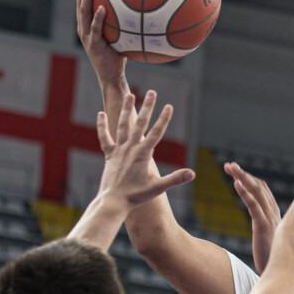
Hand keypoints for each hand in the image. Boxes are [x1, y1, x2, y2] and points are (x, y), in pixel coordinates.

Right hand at [77, 0, 125, 85]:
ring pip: (84, 12)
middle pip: (80, 2)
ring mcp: (86, 36)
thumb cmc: (118, 56)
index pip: (84, 1)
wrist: (112, 76)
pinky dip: (98, 18)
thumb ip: (123, 22)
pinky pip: (95, 29)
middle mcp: (83, 28)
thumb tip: (140, 8)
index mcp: (87, 24)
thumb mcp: (120, 35)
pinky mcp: (93, 45)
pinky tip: (103, 8)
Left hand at [96, 91, 194, 209]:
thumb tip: (192, 173)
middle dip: (147, 107)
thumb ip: (175, 179)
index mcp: (143, 154)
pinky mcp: (109, 155)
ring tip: (130, 95)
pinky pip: (104, 137)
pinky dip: (103, 126)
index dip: (164, 118)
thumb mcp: (158, 188)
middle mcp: (130, 148)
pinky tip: (101, 114)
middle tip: (152, 92)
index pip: (156, 132)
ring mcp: (119, 150)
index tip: (169, 105)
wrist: (113, 201)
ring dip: (126, 109)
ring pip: (122, 125)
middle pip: (140, 123)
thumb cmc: (136, 196)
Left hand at [224, 162, 280, 271]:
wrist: (285, 274)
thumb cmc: (275, 260)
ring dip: (242, 177)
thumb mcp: (270, 240)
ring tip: (230, 167)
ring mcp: (270, 219)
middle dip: (243, 174)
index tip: (236, 173)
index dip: (250, 179)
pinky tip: (235, 184)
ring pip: (256, 192)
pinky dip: (245, 193)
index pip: (263, 190)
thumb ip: (267, 229)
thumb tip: (263, 226)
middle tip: (229, 165)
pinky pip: (254, 206)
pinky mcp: (264, 227)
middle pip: (259, 186)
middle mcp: (274, 213)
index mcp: (274, 214)